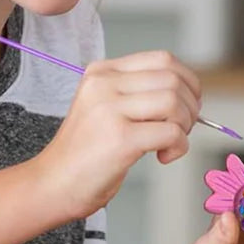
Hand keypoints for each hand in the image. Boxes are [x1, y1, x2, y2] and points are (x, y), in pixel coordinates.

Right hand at [39, 50, 200, 218]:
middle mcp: (104, 84)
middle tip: (182, 128)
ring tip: (170, 143)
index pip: (162, 59)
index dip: (187, 80)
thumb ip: (138, 92)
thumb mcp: (105, 106)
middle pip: (172, 79)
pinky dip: (179, 146)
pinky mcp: (120, 139)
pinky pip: (171, 132)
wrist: (53, 184)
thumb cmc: (85, 152)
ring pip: (174, 102)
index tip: (190, 102)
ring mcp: (110, 110)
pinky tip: (163, 156)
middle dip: (190, 106)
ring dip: (184, 126)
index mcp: (102, 72)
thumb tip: (186, 93)